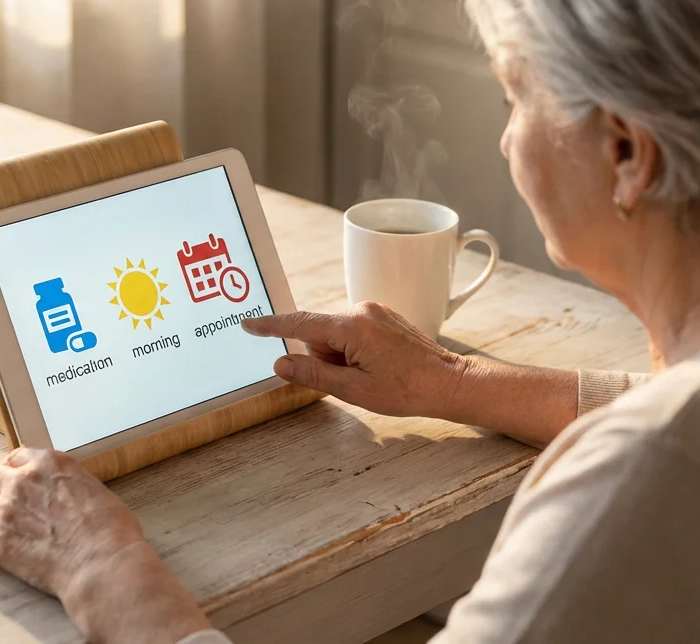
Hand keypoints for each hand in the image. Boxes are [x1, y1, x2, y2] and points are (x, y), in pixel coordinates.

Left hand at [0, 448, 210, 643]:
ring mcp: (5, 511)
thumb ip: (75, 487)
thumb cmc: (111, 531)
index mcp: (50, 464)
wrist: (101, 562)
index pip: (19, 456)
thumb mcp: (98, 492)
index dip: (10, 465)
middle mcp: (23, 481)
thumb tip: (75, 496)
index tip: (7, 471)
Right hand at [244, 302, 583, 446]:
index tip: (249, 323)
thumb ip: (313, 374)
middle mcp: (361, 310)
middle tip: (352, 382)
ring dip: (342, 357)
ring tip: (370, 377)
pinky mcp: (385, 318)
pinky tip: (377, 369)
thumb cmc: (407, 390)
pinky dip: (354, 352)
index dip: (271, 326)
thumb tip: (281, 362)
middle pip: (320, 333)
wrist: (450, 384)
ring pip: (337, 335)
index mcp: (351, 326)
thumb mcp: (353, 390)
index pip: (299, 322)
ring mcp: (375, 311)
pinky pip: (354, 333)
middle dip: (325, 358)